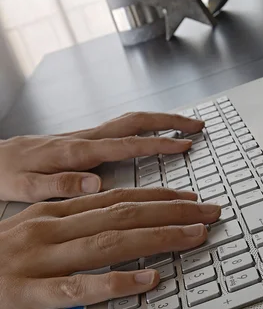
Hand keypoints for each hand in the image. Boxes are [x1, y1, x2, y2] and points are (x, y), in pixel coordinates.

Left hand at [0, 111, 202, 202]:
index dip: (158, 144)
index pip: (126, 144)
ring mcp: (84, 138)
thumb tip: (97, 183)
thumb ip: (60, 184)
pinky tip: (150, 137)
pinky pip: (120, 131)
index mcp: (76, 151)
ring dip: (159, 122)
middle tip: (197, 126)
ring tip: (184, 127)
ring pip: (129, 123)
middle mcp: (84, 139)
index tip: (184, 145)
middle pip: (135, 122)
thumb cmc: (4, 174)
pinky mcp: (82, 142)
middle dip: (169, 121)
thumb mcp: (25, 186)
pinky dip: (143, 129)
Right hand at [0, 187, 220, 308]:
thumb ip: (77, 219)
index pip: (118, 198)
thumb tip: (119, 214)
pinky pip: (79, 287)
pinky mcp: (30, 292)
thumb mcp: (37, 226)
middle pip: (124, 214)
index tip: (191, 198)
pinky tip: (148, 280)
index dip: (159, 196)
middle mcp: (54, 228)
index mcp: (57, 211)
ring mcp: (42, 258)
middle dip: (173, 211)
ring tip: (194, 236)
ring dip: (158, 237)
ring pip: (110, 243)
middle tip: (209, 212)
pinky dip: (117, 282)